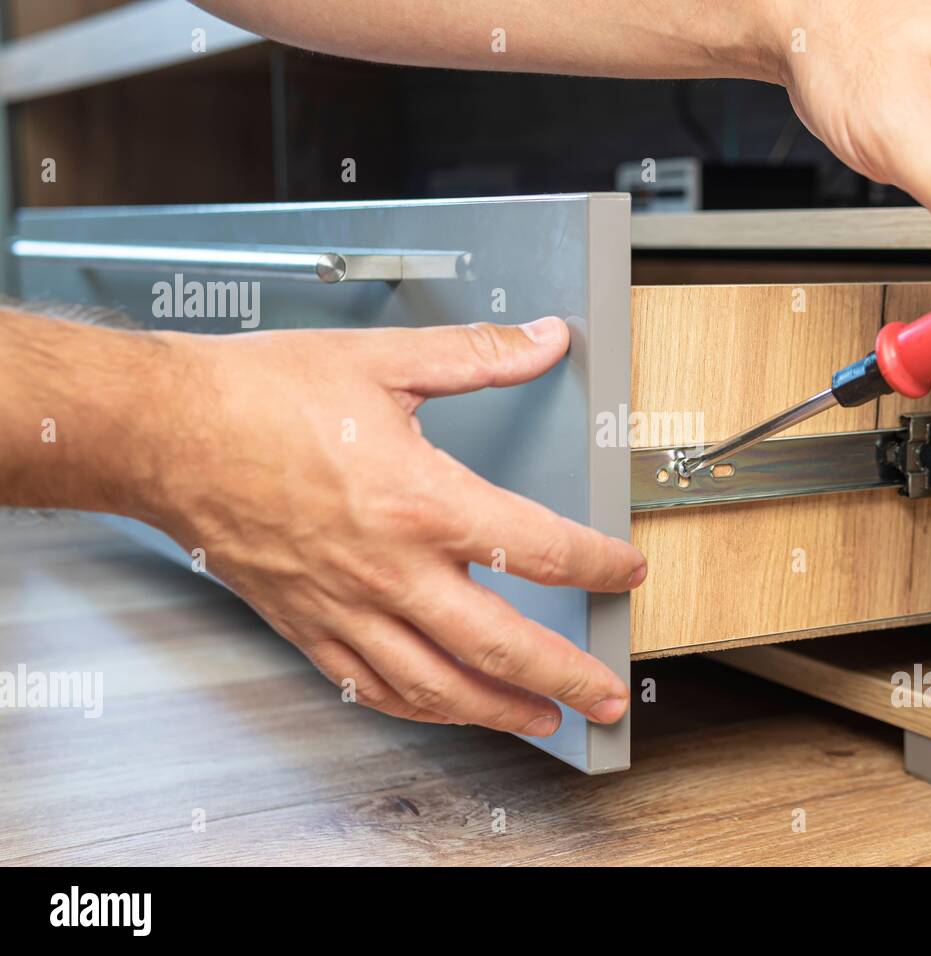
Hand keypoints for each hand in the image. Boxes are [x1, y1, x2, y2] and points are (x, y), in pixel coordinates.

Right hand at [144, 317, 644, 734]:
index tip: (623, 573)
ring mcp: (346, 608)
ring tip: (544, 720)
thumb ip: (478, 355)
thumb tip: (545, 340)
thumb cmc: (259, 397)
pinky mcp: (306, 625)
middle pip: (500, 644)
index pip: (538, 549)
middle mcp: (389, 569)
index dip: (596, 565)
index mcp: (420, 501)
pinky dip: (419, 707)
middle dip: (566, 677)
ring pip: (438, 685)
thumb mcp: (384, 359)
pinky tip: (444, 708)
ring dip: (500, 711)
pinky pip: (371, 687)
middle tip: (607, 697)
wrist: (165, 432)